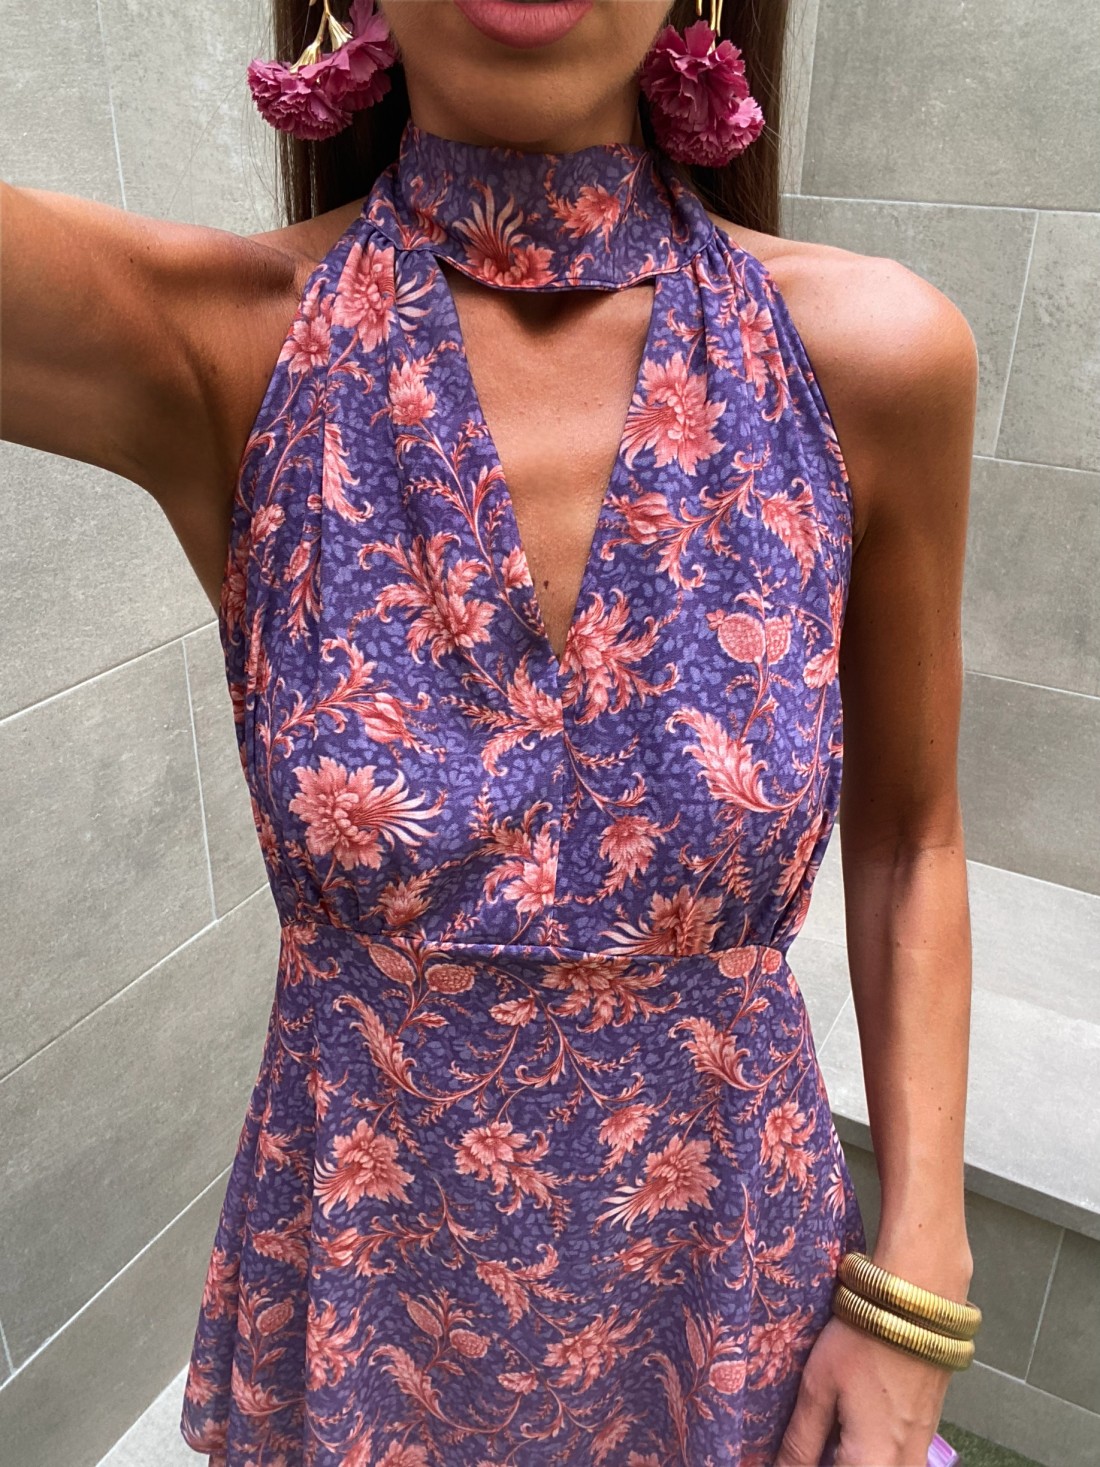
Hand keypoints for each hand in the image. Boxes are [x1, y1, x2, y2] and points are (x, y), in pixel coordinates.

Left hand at [773, 1313, 951, 1465]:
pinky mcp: (925, 1435)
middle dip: (825, 1460)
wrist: (919, 1306)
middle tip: (803, 1445)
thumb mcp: (819, 1387)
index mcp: (872, 1465)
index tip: (787, 1456)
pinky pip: (892, 1460)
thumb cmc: (866, 1340)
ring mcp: (918, 1453)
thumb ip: (801, 1442)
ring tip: (821, 1437)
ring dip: (845, 1458)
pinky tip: (846, 1429)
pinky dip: (866, 1454)